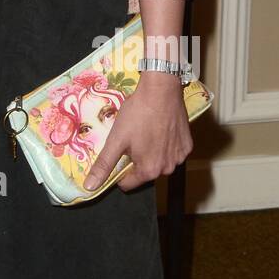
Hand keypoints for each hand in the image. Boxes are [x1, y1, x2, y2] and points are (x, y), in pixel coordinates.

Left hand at [83, 73, 192, 192]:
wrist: (161, 91)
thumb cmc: (137, 114)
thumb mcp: (116, 139)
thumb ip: (104, 165)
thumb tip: (90, 187)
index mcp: (149, 170)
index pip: (128, 183)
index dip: (119, 170)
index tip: (118, 152)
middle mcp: (167, 169)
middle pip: (144, 172)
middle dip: (136, 159)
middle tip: (132, 138)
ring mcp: (180, 157)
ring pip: (158, 161)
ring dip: (151, 152)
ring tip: (145, 132)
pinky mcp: (187, 145)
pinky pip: (172, 151)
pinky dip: (165, 144)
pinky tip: (159, 129)